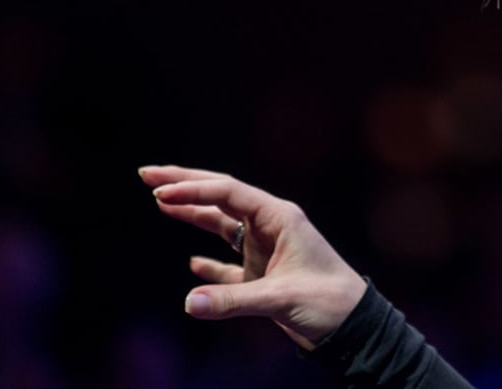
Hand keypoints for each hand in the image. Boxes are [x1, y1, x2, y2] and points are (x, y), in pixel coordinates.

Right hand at [139, 165, 366, 350]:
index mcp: (279, 218)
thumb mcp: (281, 299)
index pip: (229, 193)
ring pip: (222, 224)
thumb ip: (233, 299)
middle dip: (186, 185)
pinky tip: (191, 262)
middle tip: (147, 174)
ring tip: (159, 201)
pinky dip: (209, 261)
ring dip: (192, 213)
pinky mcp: (263, 274)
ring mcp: (266, 248)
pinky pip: (229, 262)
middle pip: (222, 197)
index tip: (160, 191)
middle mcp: (271, 226)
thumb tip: (188, 301)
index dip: (193, 189)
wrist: (353, 326)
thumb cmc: (328, 303)